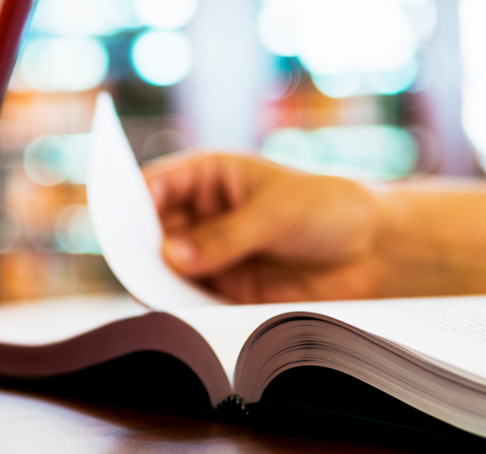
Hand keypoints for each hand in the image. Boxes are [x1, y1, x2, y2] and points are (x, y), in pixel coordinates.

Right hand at [144, 152, 386, 302]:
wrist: (372, 252)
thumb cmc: (327, 210)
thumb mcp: (274, 213)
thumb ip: (224, 237)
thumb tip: (171, 256)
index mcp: (208, 177)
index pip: (156, 184)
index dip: (130, 199)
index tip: (114, 218)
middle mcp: (201, 215)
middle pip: (151, 229)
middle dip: (137, 244)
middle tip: (129, 260)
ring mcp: (209, 253)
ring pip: (163, 265)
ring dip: (153, 276)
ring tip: (149, 287)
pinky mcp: (222, 288)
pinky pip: (187, 296)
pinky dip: (176, 303)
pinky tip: (172, 307)